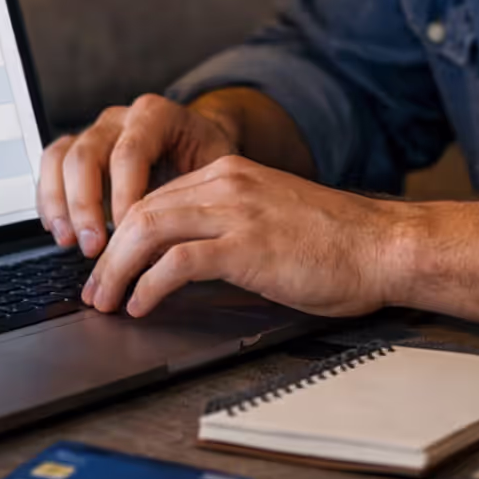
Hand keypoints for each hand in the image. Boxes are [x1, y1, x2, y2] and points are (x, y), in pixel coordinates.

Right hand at [37, 94, 239, 257]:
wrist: (200, 145)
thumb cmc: (208, 162)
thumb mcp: (213, 174)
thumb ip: (190, 200)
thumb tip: (168, 249)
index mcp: (156, 115)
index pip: (130, 152)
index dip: (124, 195)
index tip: (126, 233)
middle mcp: (120, 119)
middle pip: (87, 154)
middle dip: (85, 206)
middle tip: (94, 247)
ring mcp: (96, 131)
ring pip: (61, 157)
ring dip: (61, 204)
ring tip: (69, 242)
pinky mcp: (78, 148)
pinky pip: (50, 165)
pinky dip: (49, 200)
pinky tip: (59, 230)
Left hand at [79, 155, 400, 318]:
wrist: (384, 247)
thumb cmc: (338, 243)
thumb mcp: (272, 219)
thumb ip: (229, 227)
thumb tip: (183, 261)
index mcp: (231, 173)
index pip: (155, 196)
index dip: (122, 234)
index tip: (109, 265)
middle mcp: (228, 183)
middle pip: (141, 211)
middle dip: (108, 254)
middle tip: (94, 289)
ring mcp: (236, 212)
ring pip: (147, 230)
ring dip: (117, 270)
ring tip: (105, 300)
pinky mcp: (246, 246)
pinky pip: (177, 263)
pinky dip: (149, 285)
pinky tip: (142, 305)